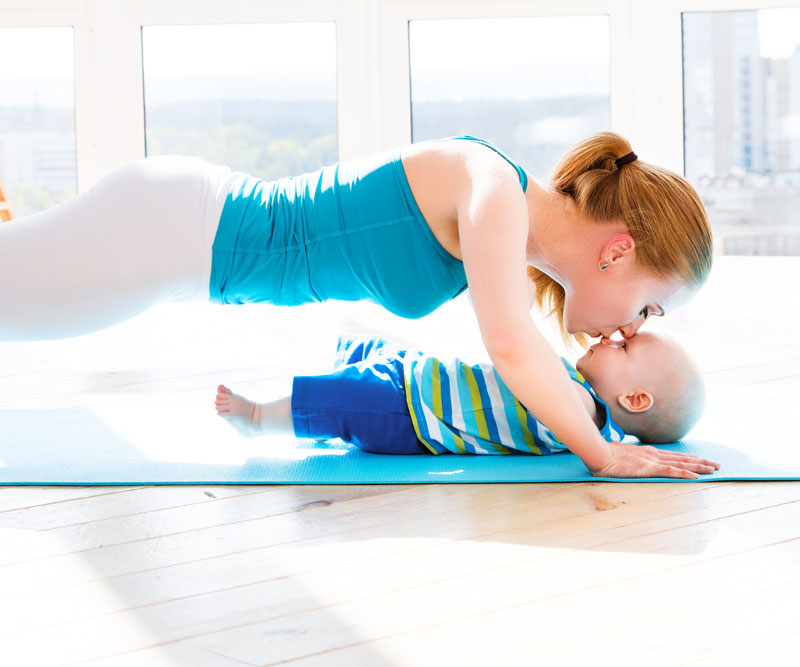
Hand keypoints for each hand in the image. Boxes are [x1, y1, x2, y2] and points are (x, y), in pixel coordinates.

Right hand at [590, 441, 719, 478]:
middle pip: (682, 458)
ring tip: (713, 469)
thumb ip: (625, 459)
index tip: (700, 460)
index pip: (672, 456)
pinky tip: (697, 476)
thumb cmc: (603, 455)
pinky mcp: (649, 468)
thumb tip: (622, 462)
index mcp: (647, 452)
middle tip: (716, 464)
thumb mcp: (617, 456)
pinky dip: (686, 473)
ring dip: (699, 466)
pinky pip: (672, 471)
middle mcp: (653, 454)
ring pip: (682, 463)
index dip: (688, 458)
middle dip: (700, 461)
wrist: (598, 452)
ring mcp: (652, 460)